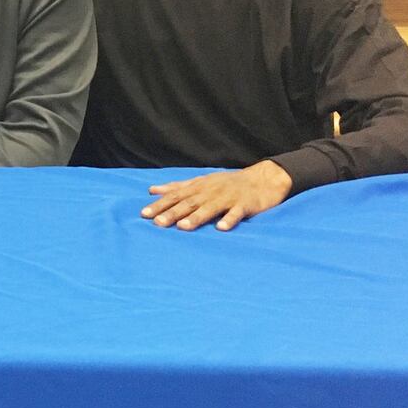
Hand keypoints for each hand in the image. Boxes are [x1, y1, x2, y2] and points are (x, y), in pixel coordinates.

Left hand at [141, 160, 293, 231]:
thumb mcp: (200, 182)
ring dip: (197, 217)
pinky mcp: (245, 204)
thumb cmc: (227, 183)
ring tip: (183, 227)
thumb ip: (176, 187)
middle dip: (173, 212)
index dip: (160, 204)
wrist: (262, 179)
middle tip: (158, 223)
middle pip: (190, 202)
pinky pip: (237, 213)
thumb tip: (152, 190)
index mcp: (199, 186)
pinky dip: (229, 219)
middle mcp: (211, 191)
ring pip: (210, 207)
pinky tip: (222, 228)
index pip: (175, 196)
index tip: (144, 214)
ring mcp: (228, 197)